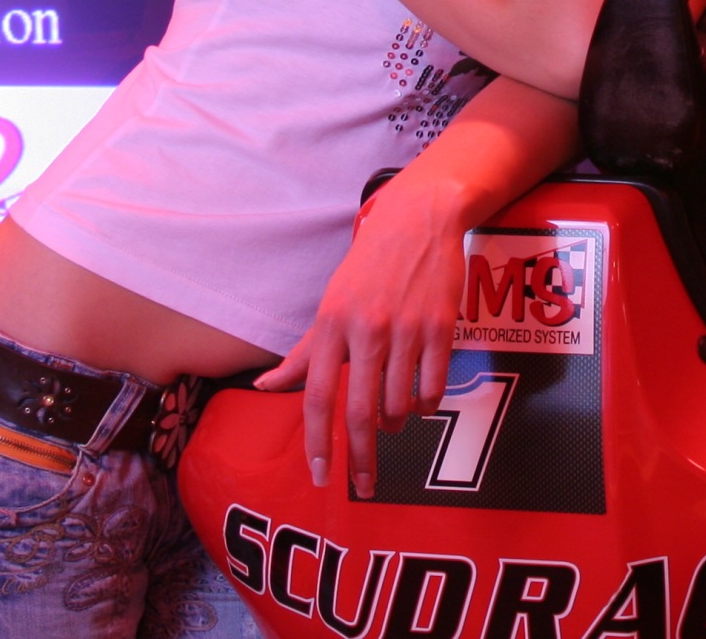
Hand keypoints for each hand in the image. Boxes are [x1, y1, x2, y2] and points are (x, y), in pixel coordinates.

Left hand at [250, 185, 464, 498]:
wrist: (419, 220)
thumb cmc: (368, 265)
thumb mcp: (330, 304)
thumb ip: (303, 352)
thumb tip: (264, 387)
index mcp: (332, 325)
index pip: (317, 397)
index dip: (317, 443)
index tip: (319, 477)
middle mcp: (366, 330)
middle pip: (360, 412)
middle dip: (361, 458)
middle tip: (363, 486)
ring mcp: (407, 329)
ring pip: (400, 405)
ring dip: (395, 423)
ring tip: (393, 418)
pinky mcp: (441, 327)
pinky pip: (433, 387)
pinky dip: (426, 405)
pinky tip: (420, 400)